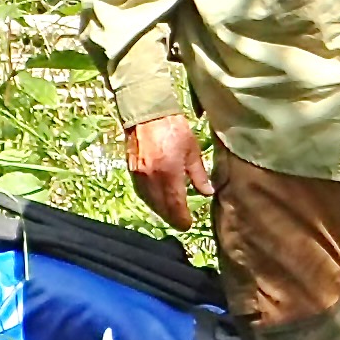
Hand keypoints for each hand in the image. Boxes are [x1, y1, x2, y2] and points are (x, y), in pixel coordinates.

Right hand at [125, 115, 213, 231]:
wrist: (148, 115)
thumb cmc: (175, 130)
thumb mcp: (192, 152)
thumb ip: (199, 175)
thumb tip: (208, 193)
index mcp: (169, 174)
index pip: (175, 205)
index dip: (182, 218)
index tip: (188, 225)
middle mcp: (151, 179)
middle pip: (161, 207)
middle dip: (172, 218)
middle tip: (182, 223)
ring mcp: (139, 176)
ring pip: (150, 202)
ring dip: (161, 211)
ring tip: (172, 215)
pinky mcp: (131, 172)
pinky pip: (142, 194)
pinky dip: (151, 201)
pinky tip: (159, 201)